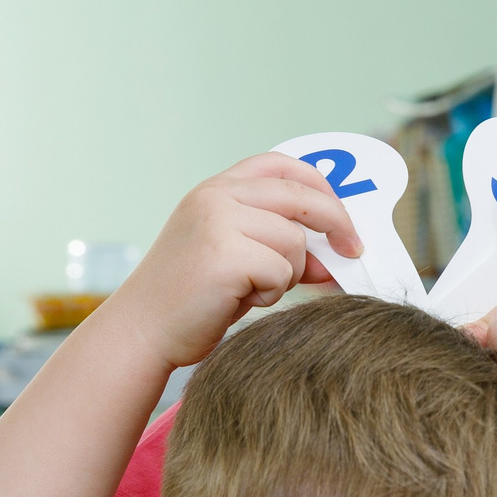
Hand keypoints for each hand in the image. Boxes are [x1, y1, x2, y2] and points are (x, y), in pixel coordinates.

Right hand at [102, 154, 365, 372]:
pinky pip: (281, 272)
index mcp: (217, 189)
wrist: (144, 330)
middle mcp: (215, 196)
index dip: (322, 187)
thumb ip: (281, 245)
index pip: (282, 166)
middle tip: (352, 253)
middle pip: (300, 198)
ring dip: (287, 274)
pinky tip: (239, 300)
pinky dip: (271, 294)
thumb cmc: (193, 300)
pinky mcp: (223, 254)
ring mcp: (217, 221)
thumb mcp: (240, 259)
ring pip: (295, 242)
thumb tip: (336, 252)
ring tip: (251, 290)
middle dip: (337, 225)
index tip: (344, 218)